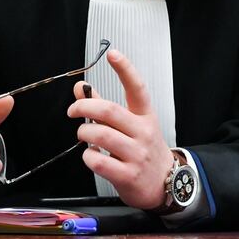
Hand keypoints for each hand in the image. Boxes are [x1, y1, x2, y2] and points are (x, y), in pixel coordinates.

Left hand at [67, 49, 174, 209]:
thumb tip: (81, 88)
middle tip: (73, 110)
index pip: (137, 87)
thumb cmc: (144, 150)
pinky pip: (97, 161)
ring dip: (83, 133)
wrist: (165, 184)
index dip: (125, 69)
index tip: (113, 54)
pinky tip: (91, 155)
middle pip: (108, 110)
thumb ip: (105, 106)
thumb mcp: (132, 125)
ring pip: (99, 135)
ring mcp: (136, 154)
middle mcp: (142, 132)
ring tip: (84, 136)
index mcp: (145, 116)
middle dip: (83, 107)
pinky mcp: (128, 174)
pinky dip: (88, 156)